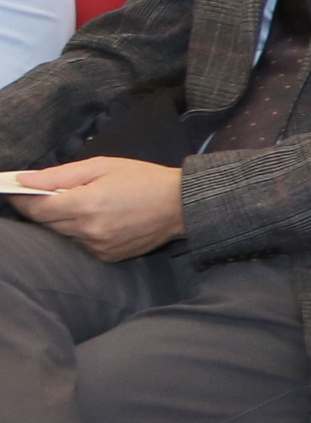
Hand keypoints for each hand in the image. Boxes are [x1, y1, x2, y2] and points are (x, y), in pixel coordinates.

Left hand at [8, 159, 184, 260]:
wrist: (182, 205)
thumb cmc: (143, 179)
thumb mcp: (100, 166)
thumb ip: (58, 175)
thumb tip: (24, 180)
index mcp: (85, 204)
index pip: (36, 209)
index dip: (22, 200)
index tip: (15, 191)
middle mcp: (89, 230)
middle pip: (46, 223)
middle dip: (42, 208)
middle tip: (50, 194)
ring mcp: (98, 246)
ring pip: (63, 234)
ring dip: (64, 220)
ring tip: (84, 205)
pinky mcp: (108, 256)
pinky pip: (82, 244)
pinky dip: (82, 232)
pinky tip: (99, 219)